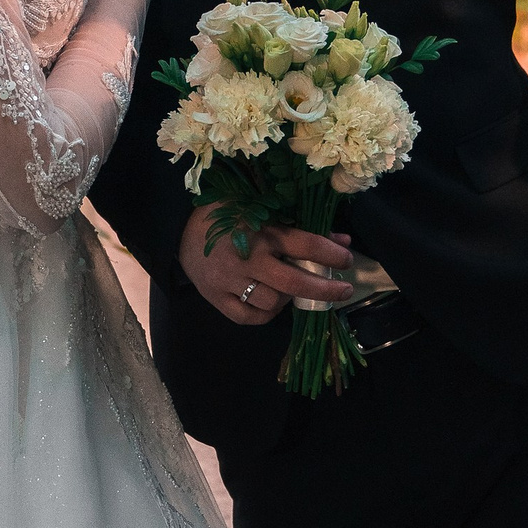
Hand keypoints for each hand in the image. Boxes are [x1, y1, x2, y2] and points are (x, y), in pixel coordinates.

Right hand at [179, 207, 356, 324]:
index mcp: (261, 232)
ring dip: (289, 299)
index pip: (307, 245)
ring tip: (291, 290)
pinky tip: (270, 303)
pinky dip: (265, 313)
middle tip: (345, 291)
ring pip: (272, 303)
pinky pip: (248, 317)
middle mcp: (248, 259)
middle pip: (295, 283)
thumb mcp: (264, 210)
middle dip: (326, 290)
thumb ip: (303, 227)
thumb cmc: (227, 213)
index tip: (348, 261)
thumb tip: (343, 241)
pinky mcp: (215, 298)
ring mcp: (229, 282)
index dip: (333, 256)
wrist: (179, 227)